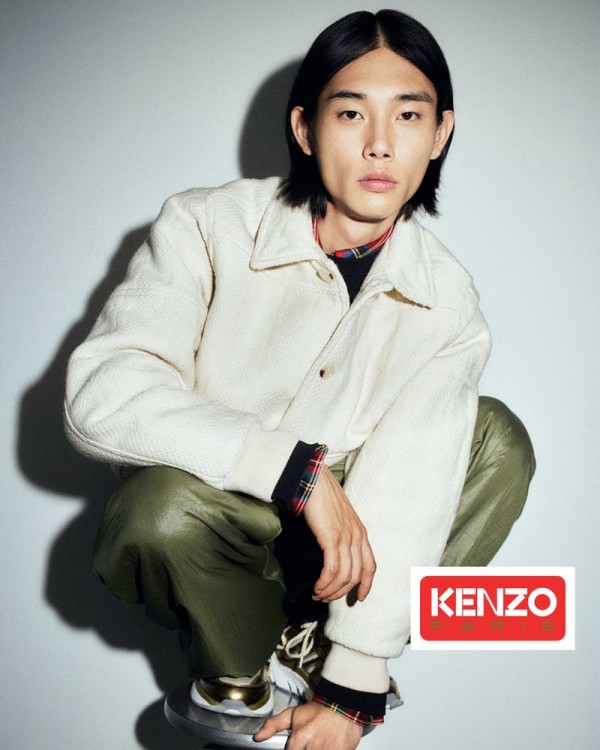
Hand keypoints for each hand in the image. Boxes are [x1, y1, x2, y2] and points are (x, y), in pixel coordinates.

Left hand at [253, 701, 362, 748]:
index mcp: (298, 740)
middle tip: (308, 743)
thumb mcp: (293, 714)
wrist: (343, 704)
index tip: (299, 746)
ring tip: (318, 744)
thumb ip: (273, 725)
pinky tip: (327, 745)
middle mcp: (312, 748)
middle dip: (306, 749)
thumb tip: (257, 737)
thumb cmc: (318, 711)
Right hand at [302, 465, 375, 602]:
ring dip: (330, 590)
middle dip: (341, 592)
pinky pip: (331, 568)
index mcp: (361, 533)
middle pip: (355, 575)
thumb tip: (334, 552)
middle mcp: (357, 537)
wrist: (314, 481)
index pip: (370, 566)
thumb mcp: (340, 518)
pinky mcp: (331, 538)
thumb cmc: (323, 498)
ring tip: (318, 595)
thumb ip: (342, 534)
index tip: (359, 598)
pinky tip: (317, 587)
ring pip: (343, 575)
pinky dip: (324, 582)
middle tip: (326, 598)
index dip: (366, 585)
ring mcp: (345, 537)